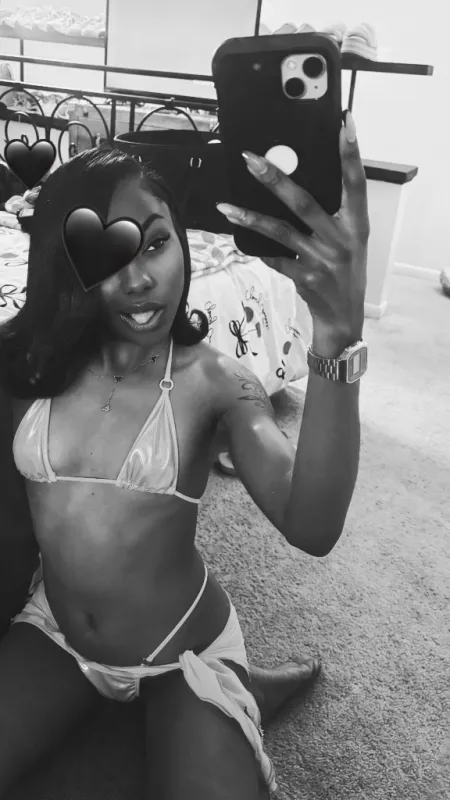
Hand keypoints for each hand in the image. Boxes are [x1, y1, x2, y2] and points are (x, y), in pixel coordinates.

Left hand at [217, 111, 369, 354]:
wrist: (343, 318)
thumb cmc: (345, 272)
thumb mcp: (350, 241)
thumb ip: (332, 215)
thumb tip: (293, 183)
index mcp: (357, 225)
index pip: (356, 183)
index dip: (351, 153)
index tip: (344, 123)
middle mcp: (342, 239)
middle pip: (304, 202)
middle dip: (275, 179)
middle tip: (251, 159)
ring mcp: (322, 259)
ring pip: (280, 231)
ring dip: (250, 218)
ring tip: (226, 207)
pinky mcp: (304, 277)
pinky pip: (274, 257)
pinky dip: (257, 248)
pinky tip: (239, 239)